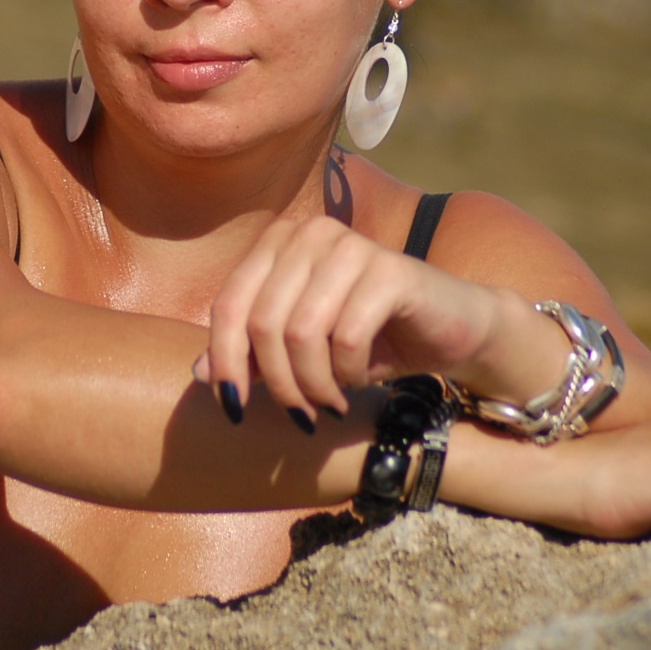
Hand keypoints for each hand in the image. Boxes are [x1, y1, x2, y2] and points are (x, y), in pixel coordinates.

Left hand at [196, 214, 519, 422]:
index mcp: (280, 242)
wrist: (451, 331)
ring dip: (313, 385)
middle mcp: (312, 233)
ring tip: (330, 404)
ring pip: (301, 332)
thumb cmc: (370, 339)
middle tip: (301, 416)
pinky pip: (346, 335)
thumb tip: (199, 373)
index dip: (225, 363)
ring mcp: (351, 246)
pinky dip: (347, 374)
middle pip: (262, 323)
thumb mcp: (302, 353)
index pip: (230, 305)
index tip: (233, 411)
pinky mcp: (390, 270)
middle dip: (277, 384)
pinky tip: (359, 383)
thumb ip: (252, 355)